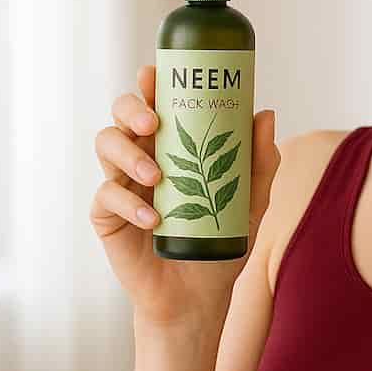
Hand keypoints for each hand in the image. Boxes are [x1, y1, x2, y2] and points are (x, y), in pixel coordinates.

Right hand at [89, 64, 280, 329]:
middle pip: (121, 115)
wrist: (197, 297)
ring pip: (106, 145)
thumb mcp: (250, 203)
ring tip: (157, 176)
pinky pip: (106, 196)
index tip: (154, 72)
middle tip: (152, 123)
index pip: (155, 104)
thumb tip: (265, 113)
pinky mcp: (107, 217)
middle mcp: (141, 158)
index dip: (149, 84)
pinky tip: (152, 219)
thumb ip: (259, 162)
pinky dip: (129, 205)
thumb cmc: (220, 244)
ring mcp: (121, 185)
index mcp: (171, 147)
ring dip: (129, 155)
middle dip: (131, 108)